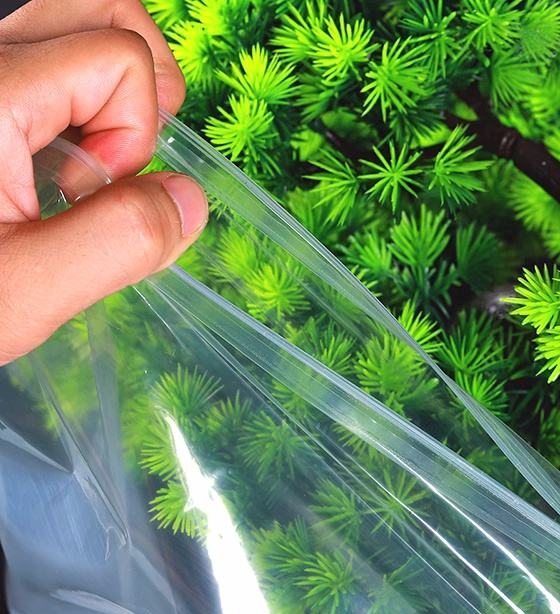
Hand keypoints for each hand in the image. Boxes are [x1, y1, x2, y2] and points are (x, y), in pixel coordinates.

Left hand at [0, 0, 206, 363]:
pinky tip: (61, 135)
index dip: (132, 134)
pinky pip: (37, 49)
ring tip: (97, 140)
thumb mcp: (23, 292)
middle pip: (96, 6)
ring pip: (65, 13)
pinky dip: (69, 80)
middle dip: (135, 82)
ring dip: (104, 73)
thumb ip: (119, 242)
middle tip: (119, 154)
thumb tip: (189, 200)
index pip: (117, 58)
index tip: (86, 193)